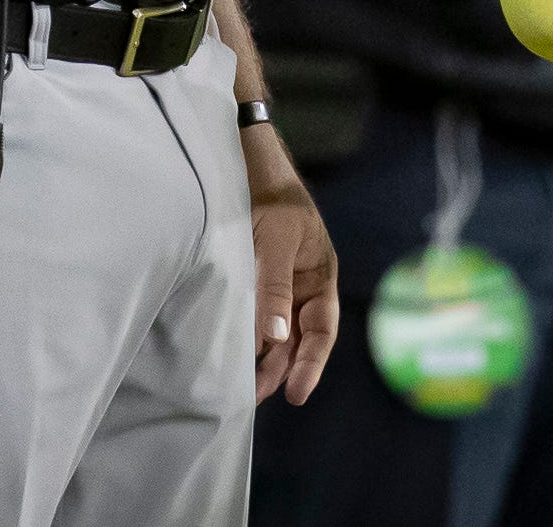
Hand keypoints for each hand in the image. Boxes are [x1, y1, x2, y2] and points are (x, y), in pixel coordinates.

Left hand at [244, 125, 339, 405]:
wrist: (243, 155)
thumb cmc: (270, 193)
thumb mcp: (276, 238)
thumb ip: (274, 286)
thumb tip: (276, 337)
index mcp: (319, 275)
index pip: (321, 331)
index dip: (311, 365)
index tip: (296, 395)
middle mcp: (300, 282)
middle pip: (296, 337)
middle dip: (280, 368)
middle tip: (255, 397)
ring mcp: (275, 279)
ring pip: (273, 328)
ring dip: (260, 355)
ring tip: (242, 384)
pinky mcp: (250, 273)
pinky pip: (252, 310)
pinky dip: (245, 332)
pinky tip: (231, 348)